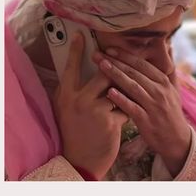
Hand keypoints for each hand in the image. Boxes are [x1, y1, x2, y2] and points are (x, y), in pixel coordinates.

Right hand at [53, 33, 127, 179]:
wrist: (81, 160)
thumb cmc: (74, 130)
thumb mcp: (67, 107)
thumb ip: (74, 88)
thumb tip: (84, 65)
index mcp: (66, 95)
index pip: (71, 68)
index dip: (75, 50)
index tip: (80, 35)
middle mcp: (79, 101)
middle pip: (103, 73)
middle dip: (116, 69)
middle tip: (121, 63)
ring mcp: (95, 111)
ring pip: (118, 88)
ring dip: (124, 90)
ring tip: (126, 93)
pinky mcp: (109, 122)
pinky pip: (125, 105)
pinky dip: (128, 107)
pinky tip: (126, 115)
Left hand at [95, 48, 190, 177]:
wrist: (177, 140)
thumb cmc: (172, 113)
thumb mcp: (174, 89)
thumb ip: (170, 68)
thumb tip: (169, 46)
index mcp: (163, 81)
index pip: (142, 64)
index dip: (125, 55)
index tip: (110, 48)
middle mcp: (159, 90)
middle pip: (135, 72)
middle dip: (116, 61)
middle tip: (99, 53)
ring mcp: (153, 105)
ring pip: (132, 86)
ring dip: (116, 75)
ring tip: (101, 66)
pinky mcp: (147, 121)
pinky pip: (132, 107)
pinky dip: (121, 99)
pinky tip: (109, 92)